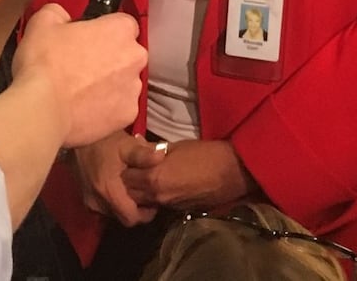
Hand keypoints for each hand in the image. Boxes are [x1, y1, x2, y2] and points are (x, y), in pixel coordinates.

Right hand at [11, 4, 145, 149]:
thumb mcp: (42, 24)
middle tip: (81, 68)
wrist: (42, 110)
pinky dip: (106, 110)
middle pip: (127, 54)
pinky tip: (83, 111)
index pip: (122, 24)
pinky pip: (120, 109)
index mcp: (120, 30)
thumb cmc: (44, 65)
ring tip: (79, 93)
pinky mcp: (127, 115)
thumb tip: (61, 15)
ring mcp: (133, 88)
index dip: (104, 32)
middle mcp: (134, 57)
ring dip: (109, 85)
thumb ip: (58, 12)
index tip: (88, 41)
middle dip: (109, 59)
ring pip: (124, 82)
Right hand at [73, 130, 156, 225]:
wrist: (77, 137)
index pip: (130, 219)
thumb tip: (161, 157)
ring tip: (135, 189)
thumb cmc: (105, 140)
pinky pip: (104, 207)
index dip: (145, 215)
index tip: (155, 203)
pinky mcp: (84, 198)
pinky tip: (121, 187)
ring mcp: (88, 202)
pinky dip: (114, 201)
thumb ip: (144, 154)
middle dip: (136, 210)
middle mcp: (96, 203)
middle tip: (148, 194)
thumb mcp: (127, 144)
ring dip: (124, 205)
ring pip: (113, 213)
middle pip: (122, 217)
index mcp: (108, 192)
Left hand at [119, 138, 250, 213]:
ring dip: (141, 193)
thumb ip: (155, 151)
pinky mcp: (178, 210)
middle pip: (130, 194)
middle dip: (130, 184)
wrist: (232, 172)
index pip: (125, 178)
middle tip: (135, 170)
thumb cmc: (206, 154)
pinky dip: (155, 197)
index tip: (129, 160)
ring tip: (148, 179)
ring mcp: (167, 205)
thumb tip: (139, 147)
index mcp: (153, 177)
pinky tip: (165, 186)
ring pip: (143, 202)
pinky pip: (158, 205)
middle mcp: (156, 195)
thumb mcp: (178, 146)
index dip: (126, 168)